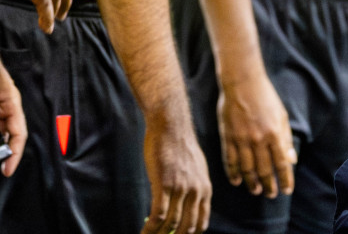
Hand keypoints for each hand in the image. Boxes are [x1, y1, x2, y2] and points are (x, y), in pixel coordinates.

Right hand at [142, 110, 210, 233]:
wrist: (170, 125)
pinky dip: (150, 229)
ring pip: (171, 224)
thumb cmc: (179, 144)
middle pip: (186, 228)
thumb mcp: (195, 167)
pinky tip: (143, 233)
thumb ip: (194, 186)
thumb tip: (188, 203)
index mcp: (205, 189)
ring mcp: (180, 189)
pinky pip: (157, 215)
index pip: (201, 223)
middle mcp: (196, 192)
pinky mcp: (164, 185)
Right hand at [217, 69, 295, 197]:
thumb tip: (292, 160)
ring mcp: (242, 139)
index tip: (287, 190)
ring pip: (247, 169)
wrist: (242, 81)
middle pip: (265, 170)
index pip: (282, 164)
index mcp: (275, 134)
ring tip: (256, 191)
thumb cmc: (265, 97)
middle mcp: (259, 140)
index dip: (285, 180)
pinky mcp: (228, 136)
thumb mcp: (282, 116)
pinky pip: (230, 160)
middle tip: (271, 194)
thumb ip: (286, 139)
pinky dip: (233, 173)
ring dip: (252, 183)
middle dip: (269, 185)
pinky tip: (236, 181)